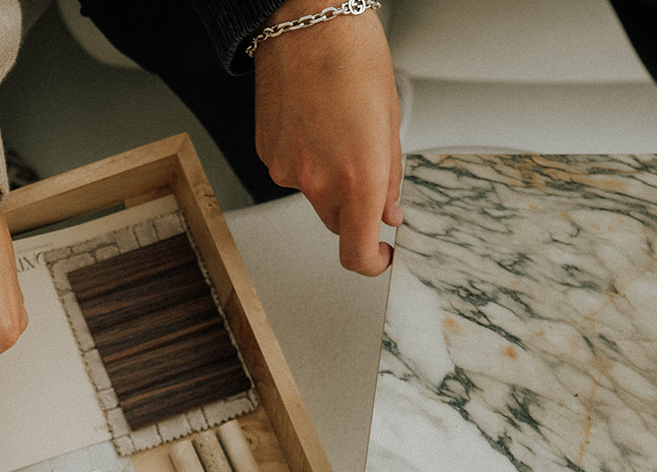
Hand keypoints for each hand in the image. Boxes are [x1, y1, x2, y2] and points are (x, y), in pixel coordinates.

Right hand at [252, 0, 402, 275]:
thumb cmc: (352, 56)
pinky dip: (305, 158)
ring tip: (336, 129)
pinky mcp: (266, 153)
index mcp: (359, 177)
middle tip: (365, 171)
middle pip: (337, 223)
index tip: (381, 256)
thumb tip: (388, 210)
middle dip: (355, 210)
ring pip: (313, 195)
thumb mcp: (390, 121)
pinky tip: (314, 122)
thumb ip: (389, 176)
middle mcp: (318, 181)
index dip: (372, 262)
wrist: (306, 22)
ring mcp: (287, 170)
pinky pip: (291, 172)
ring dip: (328, 178)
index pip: (357, 252)